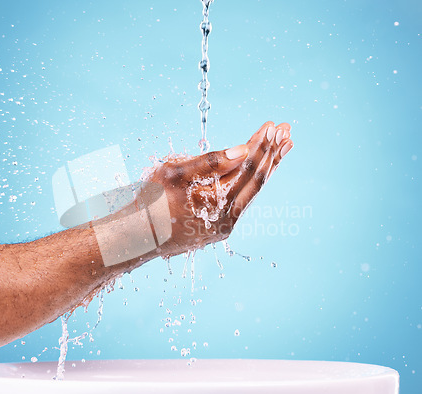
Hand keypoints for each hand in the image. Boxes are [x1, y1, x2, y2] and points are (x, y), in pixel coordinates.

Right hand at [147, 121, 292, 257]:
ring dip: (267, 167)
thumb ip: (210, 162)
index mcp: (218, 201)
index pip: (248, 166)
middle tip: (287, 131)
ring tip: (281, 148)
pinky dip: (252, 183)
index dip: (261, 144)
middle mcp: (228, 217)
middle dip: (273, 153)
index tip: (273, 124)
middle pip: (258, 180)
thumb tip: (243, 149)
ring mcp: (225, 226)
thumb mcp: (174, 174)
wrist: (137, 238)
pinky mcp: (219, 229)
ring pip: (253, 192)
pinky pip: (242, 201)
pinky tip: (258, 171)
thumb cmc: (150, 202)